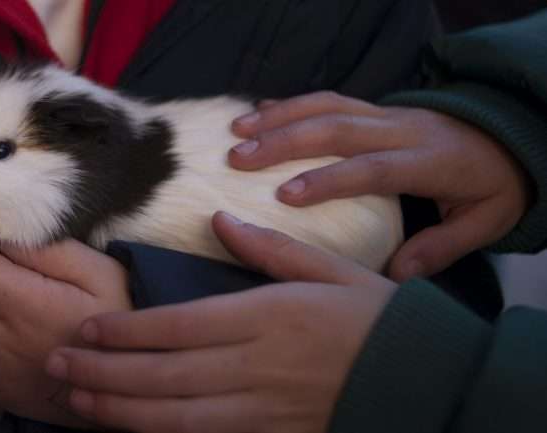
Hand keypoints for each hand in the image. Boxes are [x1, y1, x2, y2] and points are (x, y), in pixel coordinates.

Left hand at [44, 212, 396, 432]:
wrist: (420, 380)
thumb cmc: (373, 318)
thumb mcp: (327, 270)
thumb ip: (267, 248)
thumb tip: (220, 218)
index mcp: (265, 315)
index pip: (177, 325)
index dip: (125, 331)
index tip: (84, 330)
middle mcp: (254, 363)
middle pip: (163, 373)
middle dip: (104, 372)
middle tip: (57, 366)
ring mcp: (259, 405)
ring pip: (175, 414)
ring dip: (120, 409)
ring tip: (77, 400)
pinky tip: (130, 430)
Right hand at [230, 92, 530, 280]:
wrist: (507, 138)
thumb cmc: (491, 186)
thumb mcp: (483, 223)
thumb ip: (440, 248)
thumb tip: (395, 276)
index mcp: (428, 162)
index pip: (373, 168)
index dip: (328, 179)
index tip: (284, 195)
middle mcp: (402, 131)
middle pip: (338, 128)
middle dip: (284, 141)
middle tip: (239, 159)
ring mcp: (386, 115)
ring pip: (328, 106)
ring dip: (278, 116)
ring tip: (236, 132)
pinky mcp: (376, 109)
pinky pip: (330, 99)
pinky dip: (291, 103)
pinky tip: (258, 112)